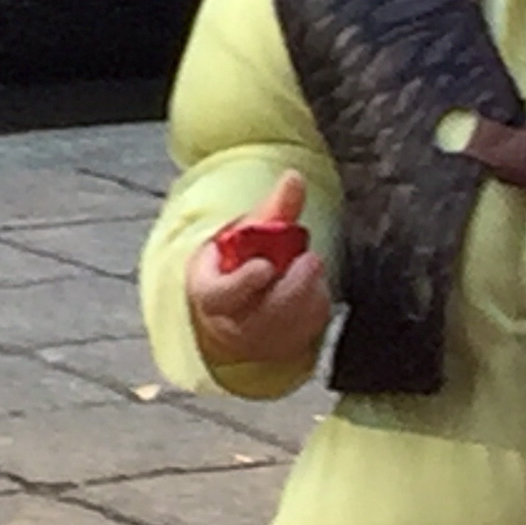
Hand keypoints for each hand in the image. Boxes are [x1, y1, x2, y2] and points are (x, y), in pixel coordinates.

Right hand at [188, 171, 330, 369]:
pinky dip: (315, 307)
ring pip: (287, 327)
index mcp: (210, 293)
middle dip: (291, 289)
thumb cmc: (241, 261)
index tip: (266, 267)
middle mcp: (231, 324)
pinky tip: (315, 287)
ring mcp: (258, 342)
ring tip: (311, 267)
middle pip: (262, 316)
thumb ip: (274, 208)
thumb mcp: (249, 233)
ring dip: (307, 296)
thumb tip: (295, 176)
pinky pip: (304, 332)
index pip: (221, 295)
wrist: (241, 303)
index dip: (243, 284)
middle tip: (311, 261)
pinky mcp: (284, 348)